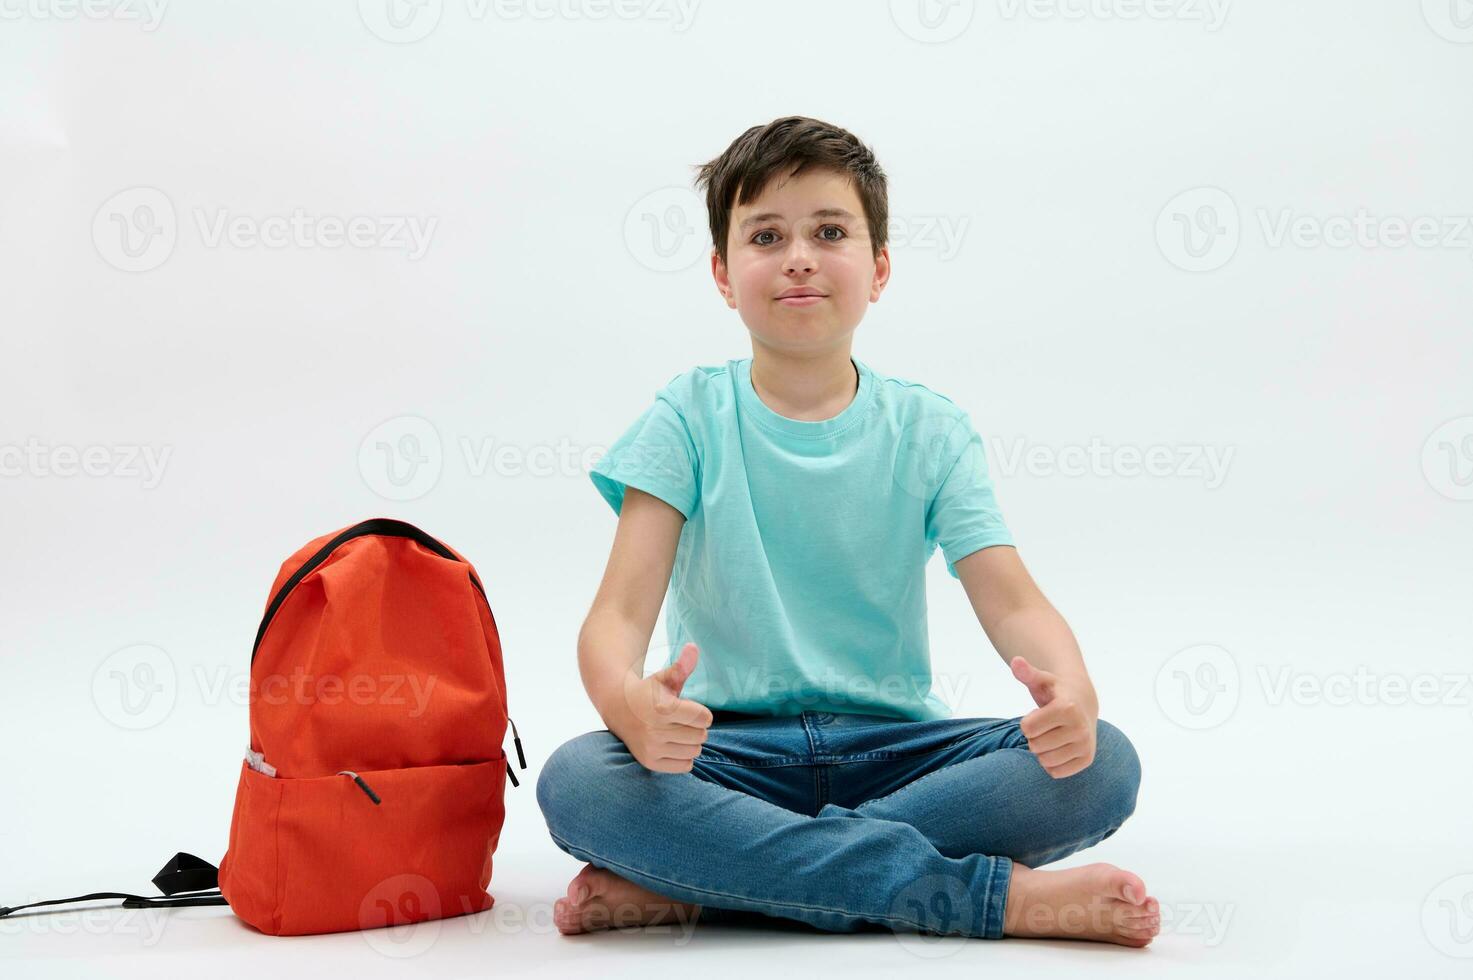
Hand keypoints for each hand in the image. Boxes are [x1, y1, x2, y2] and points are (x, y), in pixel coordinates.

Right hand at [614, 642, 712, 772]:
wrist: (618, 708)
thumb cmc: (648, 691)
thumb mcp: (664, 677)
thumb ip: (682, 666)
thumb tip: (694, 647)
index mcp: (662, 708)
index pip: (704, 718)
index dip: (701, 712)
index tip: (687, 707)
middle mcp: (655, 730)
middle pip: (701, 735)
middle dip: (695, 726)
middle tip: (679, 720)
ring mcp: (651, 749)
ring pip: (695, 751)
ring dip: (690, 742)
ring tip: (675, 731)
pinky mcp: (650, 762)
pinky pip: (685, 766)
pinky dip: (684, 757)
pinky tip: (671, 744)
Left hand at [1011, 656, 1097, 778]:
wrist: (1084, 702)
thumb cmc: (1056, 691)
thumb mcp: (1041, 679)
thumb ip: (1027, 672)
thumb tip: (1015, 661)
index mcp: (1068, 708)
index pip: (1027, 728)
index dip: (1028, 721)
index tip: (1040, 713)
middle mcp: (1080, 728)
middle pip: (1034, 746)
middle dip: (1034, 736)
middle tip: (1047, 725)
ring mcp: (1085, 746)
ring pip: (1044, 761)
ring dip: (1042, 750)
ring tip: (1053, 734)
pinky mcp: (1087, 760)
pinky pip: (1055, 772)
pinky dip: (1052, 762)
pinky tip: (1059, 746)